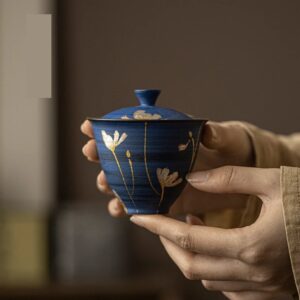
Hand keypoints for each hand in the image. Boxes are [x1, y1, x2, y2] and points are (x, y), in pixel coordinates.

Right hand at [81, 120, 253, 216]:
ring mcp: (157, 180)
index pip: (132, 129)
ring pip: (124, 181)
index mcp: (165, 136)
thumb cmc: (231, 149)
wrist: (240, 174)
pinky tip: (119, 209)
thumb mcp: (226, 138)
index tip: (89, 126)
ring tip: (103, 183)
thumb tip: (207, 130)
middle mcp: (156, 157)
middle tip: (91, 153)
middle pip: (121, 156)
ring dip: (109, 183)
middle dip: (101, 155)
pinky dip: (126, 207)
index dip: (109, 127)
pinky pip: (139, 204)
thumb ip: (217, 134)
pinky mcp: (164, 200)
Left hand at [129, 166, 295, 298]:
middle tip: (158, 222)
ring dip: (189, 254)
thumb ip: (231, 178)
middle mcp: (253, 274)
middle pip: (191, 265)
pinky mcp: (272, 292)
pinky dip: (211, 268)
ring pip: (208, 278)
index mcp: (251, 246)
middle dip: (167, 244)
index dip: (158, 227)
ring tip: (187, 227)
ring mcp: (263, 289)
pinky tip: (215, 246)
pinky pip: (228, 287)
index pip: (187, 240)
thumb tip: (194, 179)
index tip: (138, 217)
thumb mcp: (276, 181)